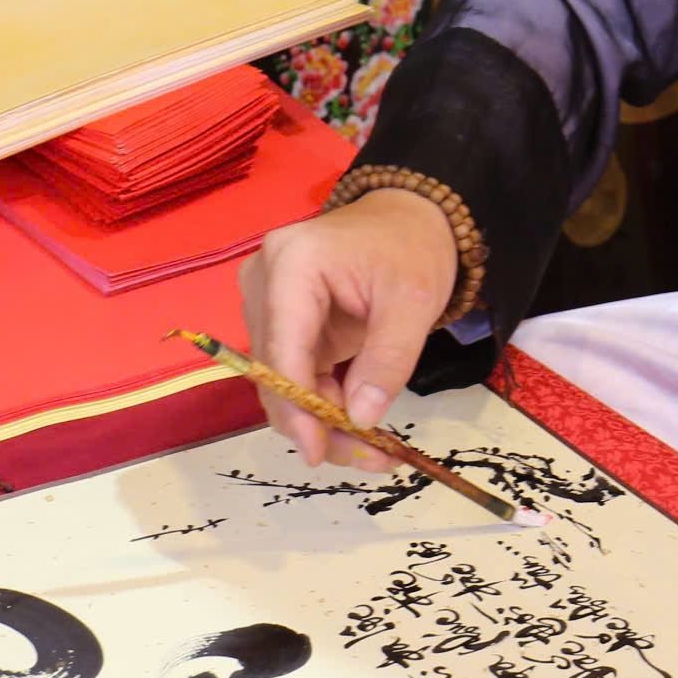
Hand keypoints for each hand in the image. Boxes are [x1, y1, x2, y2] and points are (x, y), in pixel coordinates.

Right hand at [238, 188, 458, 470]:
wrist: (409, 220)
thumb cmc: (411, 249)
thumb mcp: (414, 303)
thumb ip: (387, 360)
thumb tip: (360, 419)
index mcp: (292, 265)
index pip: (281, 350)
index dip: (297, 407)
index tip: (318, 452)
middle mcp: (264, 283)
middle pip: (275, 374)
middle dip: (317, 423)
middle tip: (370, 457)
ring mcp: (267, 304)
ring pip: (281, 384)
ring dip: (322, 421)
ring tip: (375, 449)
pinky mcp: (280, 324)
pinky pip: (294, 376)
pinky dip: (324, 405)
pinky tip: (359, 427)